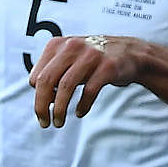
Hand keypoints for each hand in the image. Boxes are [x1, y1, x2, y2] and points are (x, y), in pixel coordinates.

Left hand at [27, 35, 144, 127]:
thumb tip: (41, 99)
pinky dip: (82, 105)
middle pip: (47, 80)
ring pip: (65, 86)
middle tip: (44, 121)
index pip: (36, 75)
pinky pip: (89, 91)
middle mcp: (72, 47)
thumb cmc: (95, 59)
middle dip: (41, 106)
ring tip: (59, 122)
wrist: (130, 52)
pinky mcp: (107, 66)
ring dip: (59, 109)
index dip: (38, 95)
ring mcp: (90, 55)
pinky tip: (80, 112)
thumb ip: (53, 72)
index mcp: (58, 44)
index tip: (44, 107)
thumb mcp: (70, 58)